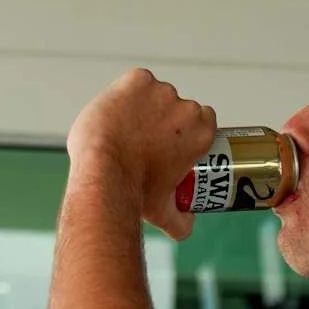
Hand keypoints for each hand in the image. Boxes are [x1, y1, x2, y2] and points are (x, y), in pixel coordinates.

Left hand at [66, 68, 216, 239]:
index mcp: (202, 131)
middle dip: (165, 119)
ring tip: (125, 127)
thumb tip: (186, 228)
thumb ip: (180, 222)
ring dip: (145, 105)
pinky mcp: (137, 80)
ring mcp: (161, 91)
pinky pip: (136, 81)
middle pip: (179, 106)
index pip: (204, 120)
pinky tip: (118, 109)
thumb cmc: (134, 191)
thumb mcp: (163, 211)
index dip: (187, 129)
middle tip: (144, 138)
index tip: (172, 140)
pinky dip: (127, 92)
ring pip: (155, 94)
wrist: (103, 173)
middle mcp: (186, 107)